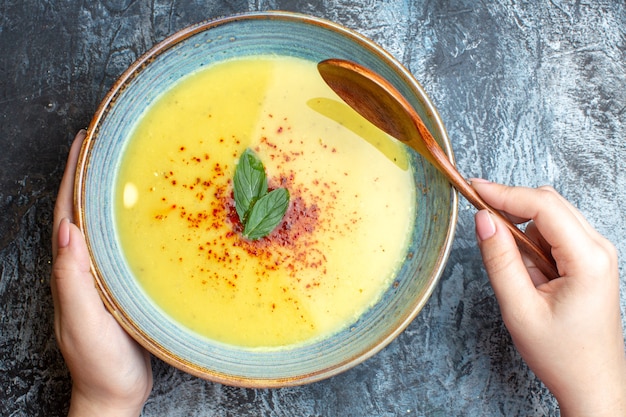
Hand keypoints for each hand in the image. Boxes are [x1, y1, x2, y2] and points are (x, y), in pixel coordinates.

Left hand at [51, 130, 152, 416]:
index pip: (68, 212)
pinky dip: (131, 222)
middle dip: (90, 174)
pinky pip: (123, 244)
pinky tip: (148, 216)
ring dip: (110, 193)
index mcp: (70, 270)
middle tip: (107, 143)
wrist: (114, 393)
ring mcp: (103, 276)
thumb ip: (73, 280)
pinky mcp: (123, 285)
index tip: (84, 141)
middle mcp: (83, 267)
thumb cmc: (99, 363)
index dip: (73, 175)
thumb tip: (67, 229)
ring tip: (127, 167)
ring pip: (104, 225)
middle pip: (83, 210)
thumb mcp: (84, 322)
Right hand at [472, 180, 625, 416]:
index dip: (505, 192)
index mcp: (588, 259)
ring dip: (522, 232)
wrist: (592, 384)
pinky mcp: (587, 261)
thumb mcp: (519, 308)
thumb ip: (499, 259)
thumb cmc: (562, 355)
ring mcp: (596, 254)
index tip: (473, 188)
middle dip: (512, 207)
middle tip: (480, 220)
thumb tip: (483, 219)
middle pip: (549, 203)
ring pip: (549, 218)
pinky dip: (532, 244)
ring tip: (516, 274)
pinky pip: (553, 235)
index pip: (543, 205)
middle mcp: (598, 249)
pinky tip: (528, 274)